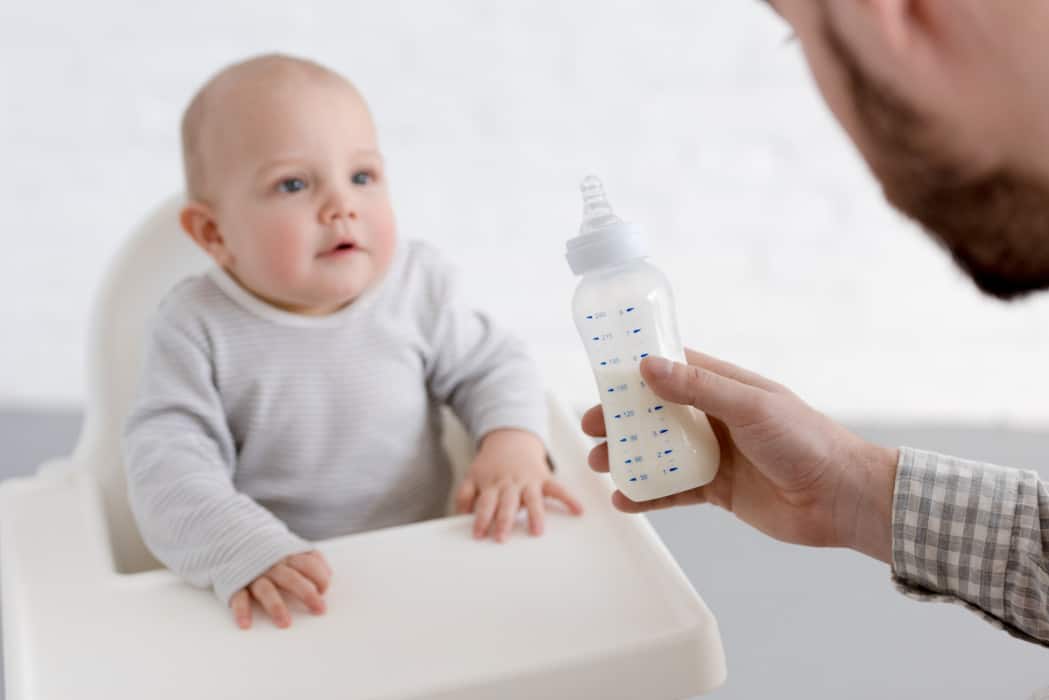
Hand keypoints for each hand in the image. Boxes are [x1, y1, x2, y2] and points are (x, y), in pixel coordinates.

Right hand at [229, 550, 332, 629]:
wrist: (233, 538)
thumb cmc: (271, 551)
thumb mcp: (291, 548)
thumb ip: (311, 558)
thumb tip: (328, 575)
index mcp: (288, 554)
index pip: (309, 564)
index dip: (320, 577)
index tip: (324, 592)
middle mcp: (272, 565)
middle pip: (292, 578)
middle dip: (307, 594)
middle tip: (319, 610)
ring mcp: (254, 574)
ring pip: (266, 590)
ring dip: (276, 606)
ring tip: (285, 624)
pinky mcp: (236, 583)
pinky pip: (238, 598)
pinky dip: (241, 611)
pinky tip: (246, 624)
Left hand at [455, 428, 583, 541]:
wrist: (511, 440)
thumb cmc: (491, 466)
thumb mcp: (472, 476)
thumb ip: (465, 496)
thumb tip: (460, 517)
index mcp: (491, 484)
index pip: (484, 503)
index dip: (480, 519)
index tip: (478, 535)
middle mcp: (510, 483)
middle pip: (506, 503)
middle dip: (504, 520)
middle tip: (501, 538)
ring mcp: (528, 481)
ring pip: (532, 498)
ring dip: (534, 515)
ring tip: (537, 532)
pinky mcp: (544, 478)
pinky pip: (558, 488)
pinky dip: (569, 499)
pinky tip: (578, 510)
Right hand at [582, 349, 897, 562]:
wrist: (840, 498)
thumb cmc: (805, 440)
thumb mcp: (749, 406)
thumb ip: (698, 387)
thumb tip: (648, 367)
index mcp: (725, 387)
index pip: (673, 369)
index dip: (637, 371)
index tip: (603, 376)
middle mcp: (717, 418)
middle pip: (657, 414)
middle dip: (622, 420)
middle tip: (591, 428)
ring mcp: (717, 454)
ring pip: (660, 452)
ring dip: (629, 457)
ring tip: (599, 464)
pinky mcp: (719, 490)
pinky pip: (675, 490)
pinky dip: (649, 495)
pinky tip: (625, 499)